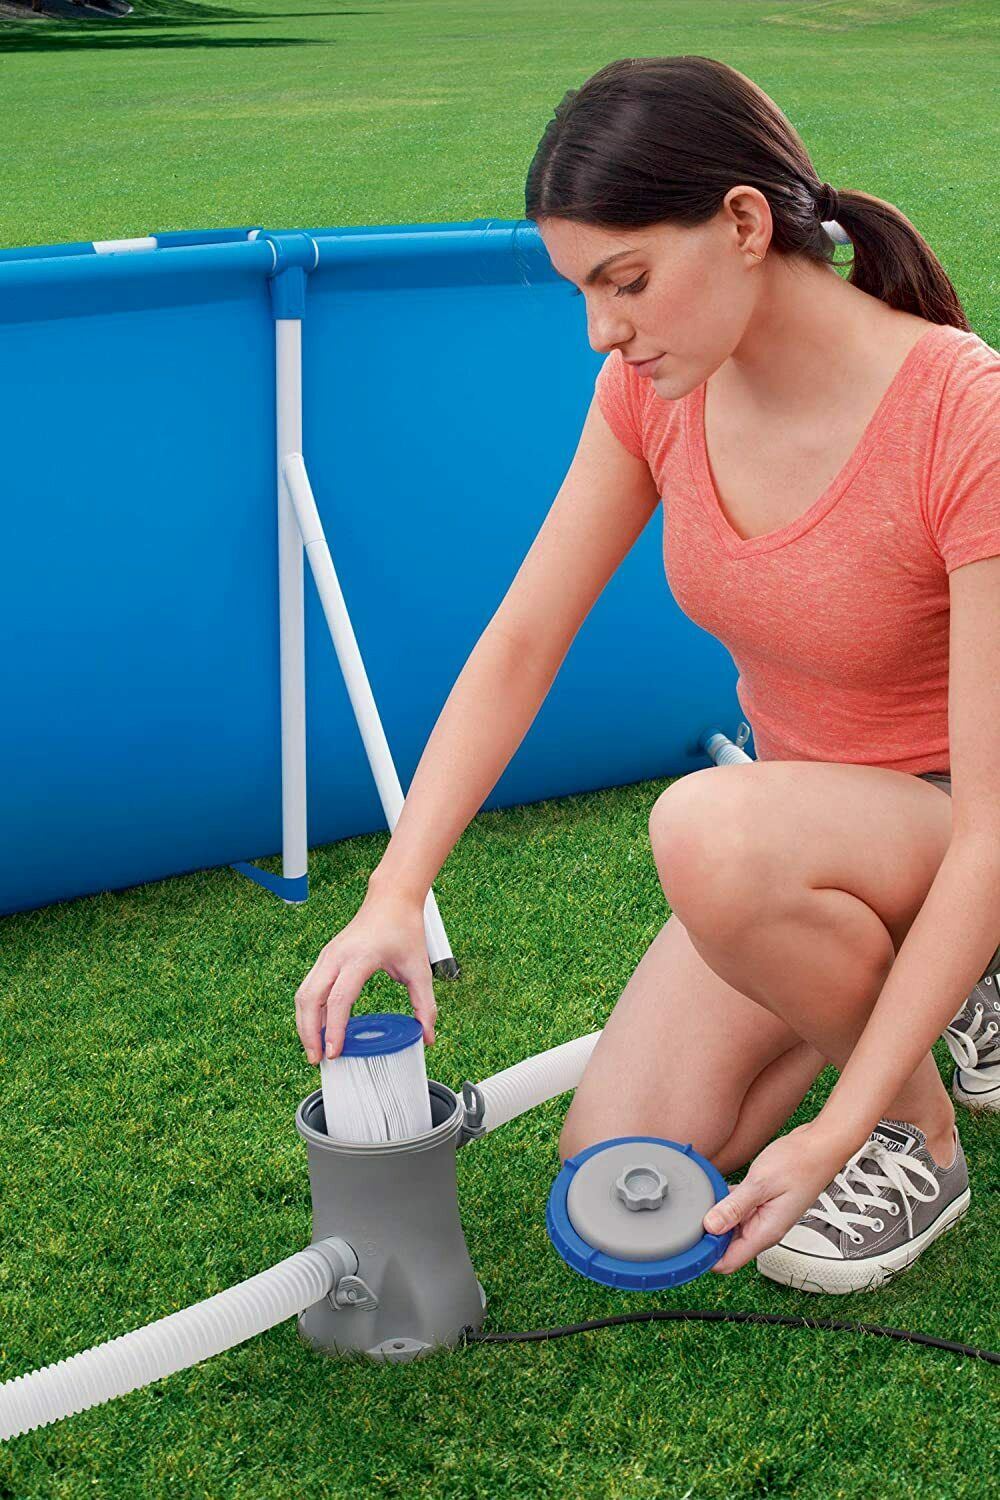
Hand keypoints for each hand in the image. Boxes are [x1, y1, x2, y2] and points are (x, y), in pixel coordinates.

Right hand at [294, 887, 436, 1063]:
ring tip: (314, 1050)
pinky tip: (317, 1029)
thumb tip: (427, 1037)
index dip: (334, 1029)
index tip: (334, 1052)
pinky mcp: (324, 958)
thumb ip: (424, 1005)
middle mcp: (336, 957)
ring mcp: (327, 956)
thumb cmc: (404, 929)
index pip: (339, 999)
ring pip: (303, 994)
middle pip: (310, 1000)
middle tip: (318, 1060)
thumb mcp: (420, 969)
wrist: (391, 899)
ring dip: (304, 1024)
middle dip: (309, 1033)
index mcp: (359, 958)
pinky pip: (308, 988)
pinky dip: (308, 1011)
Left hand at [702, 1121, 853, 1273]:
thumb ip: (734, 1207)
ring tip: (697, 1204)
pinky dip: (724, 1205)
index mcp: (765, 1232)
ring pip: (730, 1229)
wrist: (819, 1147)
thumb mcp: (761, 1183)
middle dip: (706, 1238)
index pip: (729, 1262)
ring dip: (714, 1220)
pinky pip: (737, 1211)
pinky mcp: (762, 1204)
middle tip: (686, 1218)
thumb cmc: (799, 1163)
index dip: (706, 1257)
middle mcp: (764, 1229)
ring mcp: (763, 1217)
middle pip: (726, 1247)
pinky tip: (714, 1191)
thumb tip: (710, 1227)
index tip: (688, 1242)